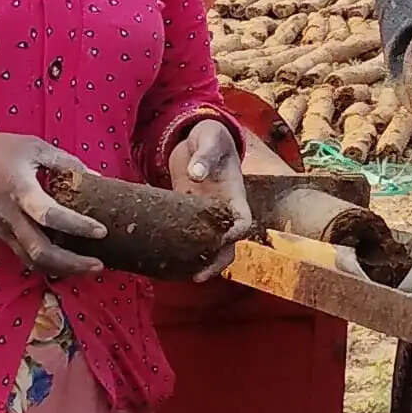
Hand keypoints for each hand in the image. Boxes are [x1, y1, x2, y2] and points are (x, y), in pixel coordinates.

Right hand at [0, 128, 107, 278]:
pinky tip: (65, 263)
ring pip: (32, 261)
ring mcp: (2, 229)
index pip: (51, 216)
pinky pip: (24, 256)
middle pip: (41, 253)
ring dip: (61, 270)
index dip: (78, 226)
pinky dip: (46, 264)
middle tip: (98, 265)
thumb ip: (66, 163)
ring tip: (87, 269)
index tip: (101, 231)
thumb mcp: (35, 147)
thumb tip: (96, 178)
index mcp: (20, 190)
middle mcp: (10, 216)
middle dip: (72, 264)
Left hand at [163, 116, 253, 266]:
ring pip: (210, 246)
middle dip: (217, 262)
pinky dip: (182, 249)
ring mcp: (205, 214)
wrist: (197, 136)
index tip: (222, 241)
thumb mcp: (210, 138)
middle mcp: (223, 210)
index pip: (243, 221)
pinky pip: (189, 236)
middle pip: (228, 244)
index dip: (235, 235)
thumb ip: (205, 155)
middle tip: (199, 276)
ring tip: (184, 276)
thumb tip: (196, 175)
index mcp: (235, 194)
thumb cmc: (210, 136)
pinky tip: (168, 262)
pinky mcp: (187, 213)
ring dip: (201, 262)